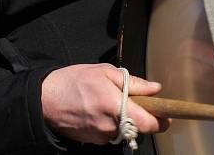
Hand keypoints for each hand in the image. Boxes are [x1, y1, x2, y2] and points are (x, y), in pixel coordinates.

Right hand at [41, 64, 168, 143]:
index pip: (147, 123)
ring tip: (111, 102)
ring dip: (125, 120)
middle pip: (137, 128)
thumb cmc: (74, 81)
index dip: (161, 122)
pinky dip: (112, 124)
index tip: (167, 117)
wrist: (46, 99)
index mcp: (114, 105)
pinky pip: (111, 134)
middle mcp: (109, 125)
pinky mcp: (93, 141)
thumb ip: (134, 83)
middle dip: (141, 117)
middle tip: (136, 102)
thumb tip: (155, 89)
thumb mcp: (105, 72)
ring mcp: (100, 136)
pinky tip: (100, 111)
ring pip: (124, 131)